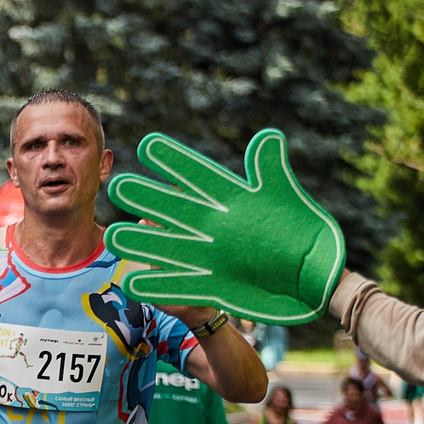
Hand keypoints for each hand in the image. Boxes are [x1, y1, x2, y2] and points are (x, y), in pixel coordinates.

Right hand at [107, 130, 345, 324]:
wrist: (308, 278)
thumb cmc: (302, 234)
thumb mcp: (286, 198)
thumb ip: (270, 170)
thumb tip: (268, 137)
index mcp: (229, 199)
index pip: (195, 174)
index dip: (174, 160)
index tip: (148, 144)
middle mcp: (210, 225)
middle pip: (171, 209)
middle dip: (146, 198)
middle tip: (120, 185)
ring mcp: (206, 256)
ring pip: (165, 246)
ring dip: (140, 243)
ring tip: (114, 237)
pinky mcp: (208, 286)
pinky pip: (175, 285)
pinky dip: (155, 284)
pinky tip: (134, 282)